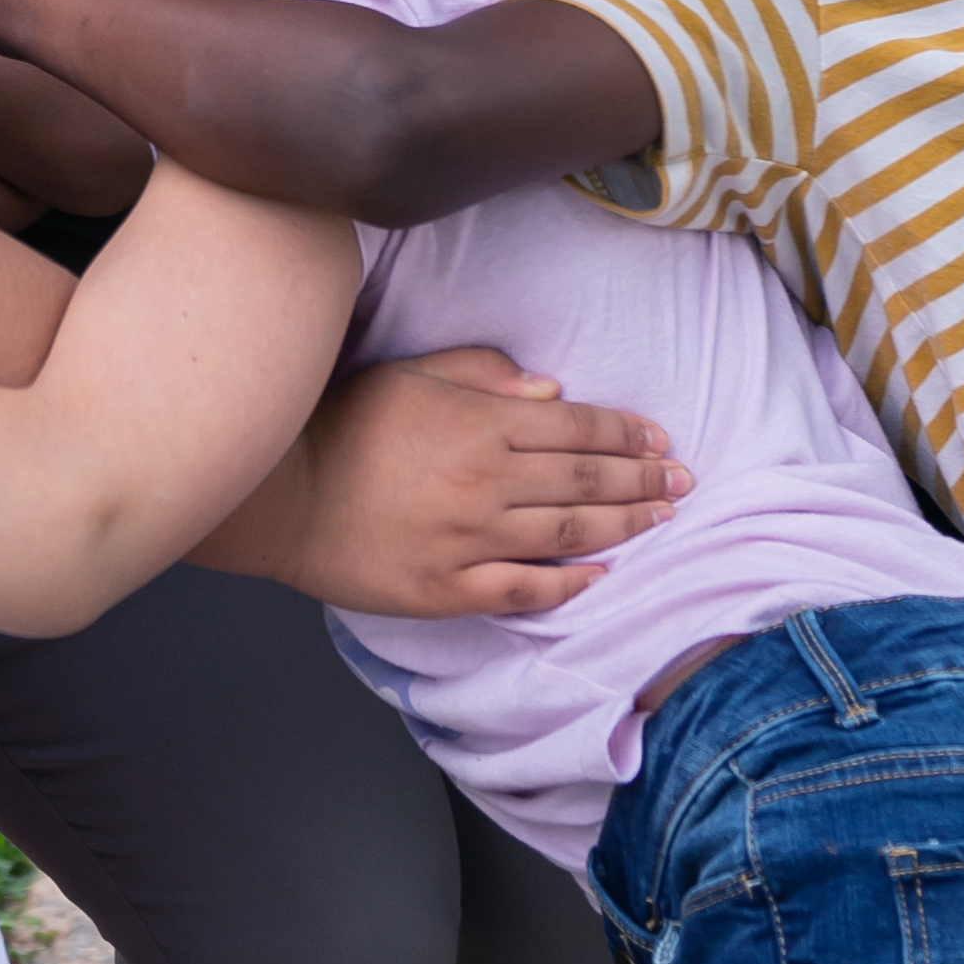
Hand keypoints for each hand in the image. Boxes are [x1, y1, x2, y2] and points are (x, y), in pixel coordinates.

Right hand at [288, 347, 686, 617]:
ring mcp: (469, 542)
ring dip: (623, 525)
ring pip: (568, 534)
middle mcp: (485, 483)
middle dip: (642, 479)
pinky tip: (602, 576)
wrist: (281, 496)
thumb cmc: (342, 424)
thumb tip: (552, 391)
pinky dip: (569, 584)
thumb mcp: (410, 374)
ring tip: (660, 520)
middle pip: (585, 480)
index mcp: (478, 425)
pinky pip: (524, 589)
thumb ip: (483, 374)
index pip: (576, 428)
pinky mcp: (448, 589)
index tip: (660, 440)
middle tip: (683, 483)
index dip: (627, 433)